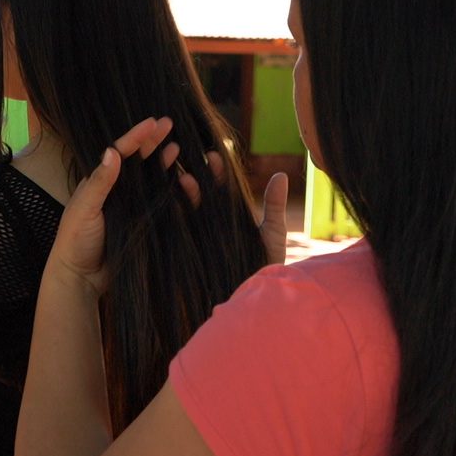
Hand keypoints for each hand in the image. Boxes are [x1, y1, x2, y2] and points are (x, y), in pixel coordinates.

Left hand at [45, 117, 174, 296]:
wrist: (81, 278)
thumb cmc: (75, 240)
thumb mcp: (84, 208)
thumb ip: (99, 182)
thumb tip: (112, 152)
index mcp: (99, 182)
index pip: (120, 153)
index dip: (136, 137)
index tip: (152, 122)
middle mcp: (117, 191)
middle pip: (139, 161)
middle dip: (154, 142)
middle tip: (170, 123)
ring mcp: (131, 207)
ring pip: (152, 179)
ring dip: (165, 163)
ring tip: (178, 148)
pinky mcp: (143, 224)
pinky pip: (161, 203)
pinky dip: (173, 192)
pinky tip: (184, 181)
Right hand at [177, 150, 288, 266]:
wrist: (253, 299)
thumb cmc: (265, 267)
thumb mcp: (272, 233)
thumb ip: (274, 205)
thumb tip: (281, 175)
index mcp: (228, 215)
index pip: (219, 187)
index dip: (217, 172)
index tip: (215, 156)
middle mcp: (209, 222)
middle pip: (200, 192)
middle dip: (198, 175)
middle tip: (197, 161)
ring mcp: (197, 235)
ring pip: (185, 206)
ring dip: (184, 191)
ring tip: (187, 179)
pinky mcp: (187, 249)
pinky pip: (176, 227)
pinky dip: (173, 212)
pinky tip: (173, 200)